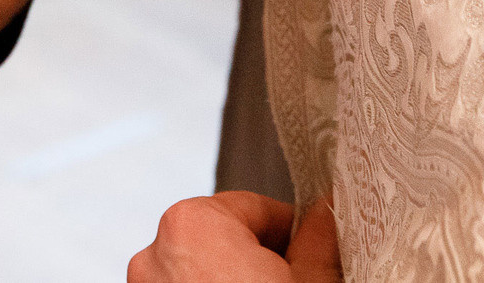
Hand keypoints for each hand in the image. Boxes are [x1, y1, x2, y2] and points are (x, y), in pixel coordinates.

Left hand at [129, 194, 341, 281]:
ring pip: (200, 268)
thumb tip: (328, 208)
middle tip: (291, 279)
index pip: (254, 207)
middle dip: (258, 257)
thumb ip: (318, 237)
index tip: (312, 250)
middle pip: (223, 238)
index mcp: (193, 224)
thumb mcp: (311, 282)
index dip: (291, 231)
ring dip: (230, 277)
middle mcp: (155, 253)